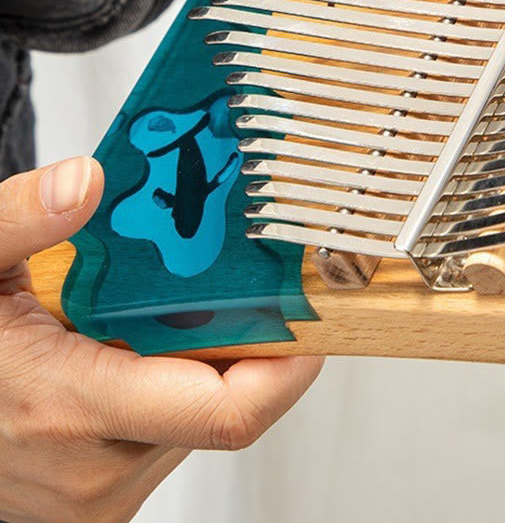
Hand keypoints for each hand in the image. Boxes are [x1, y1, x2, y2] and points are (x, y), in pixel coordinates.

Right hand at [0, 157, 321, 522]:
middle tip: (231, 283)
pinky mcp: (104, 492)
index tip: (306, 313)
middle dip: (242, 340)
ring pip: (201, 416)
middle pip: (226, 401)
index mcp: (70, 408)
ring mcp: (103, 490)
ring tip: (168, 310)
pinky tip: (140, 345)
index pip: (228, 411)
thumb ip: (21, 220)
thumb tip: (87, 181)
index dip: (289, 366)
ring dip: (204, 361)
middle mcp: (100, 468)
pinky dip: (175, 384)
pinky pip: (172, 432)